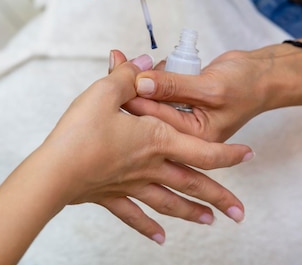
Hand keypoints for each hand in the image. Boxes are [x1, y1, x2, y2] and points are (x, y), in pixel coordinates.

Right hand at [40, 51, 252, 242]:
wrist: (53, 172)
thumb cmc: (80, 132)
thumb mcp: (105, 91)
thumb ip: (130, 75)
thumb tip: (147, 63)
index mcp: (156, 139)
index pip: (204, 151)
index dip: (229, 154)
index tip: (248, 156)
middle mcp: (150, 166)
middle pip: (193, 184)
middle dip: (219, 197)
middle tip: (239, 212)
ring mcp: (132, 185)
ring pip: (170, 202)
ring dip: (191, 212)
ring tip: (210, 222)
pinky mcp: (111, 196)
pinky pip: (134, 215)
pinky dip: (147, 227)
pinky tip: (160, 239)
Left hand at [120, 50, 281, 142]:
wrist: (263, 76)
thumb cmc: (246, 86)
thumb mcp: (211, 87)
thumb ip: (175, 86)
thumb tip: (140, 82)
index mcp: (193, 140)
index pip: (155, 119)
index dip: (134, 96)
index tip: (115, 75)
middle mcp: (184, 132)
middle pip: (147, 109)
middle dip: (130, 83)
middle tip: (114, 59)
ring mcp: (181, 116)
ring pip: (150, 97)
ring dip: (139, 77)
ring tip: (122, 57)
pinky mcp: (180, 101)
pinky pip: (159, 90)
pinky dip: (153, 75)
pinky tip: (144, 62)